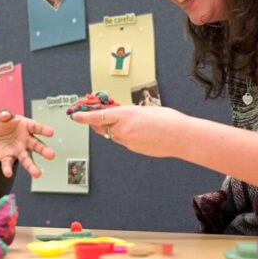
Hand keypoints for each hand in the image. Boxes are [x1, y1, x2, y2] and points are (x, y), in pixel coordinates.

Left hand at [0, 111, 54, 177]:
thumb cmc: (5, 126)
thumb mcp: (3, 117)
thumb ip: (3, 113)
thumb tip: (3, 114)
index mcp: (26, 127)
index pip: (36, 127)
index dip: (43, 129)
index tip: (51, 132)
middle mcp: (26, 140)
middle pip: (36, 145)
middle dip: (44, 150)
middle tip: (51, 155)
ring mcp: (19, 150)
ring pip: (26, 159)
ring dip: (31, 166)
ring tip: (37, 174)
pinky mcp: (9, 158)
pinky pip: (9, 163)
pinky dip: (8, 168)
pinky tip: (8, 173)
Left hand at [70, 105, 186, 157]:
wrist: (182, 137)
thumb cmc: (168, 120)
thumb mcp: (144, 109)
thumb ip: (128, 112)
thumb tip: (119, 113)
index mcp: (125, 115)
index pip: (97, 116)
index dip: (84, 116)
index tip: (75, 115)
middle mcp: (124, 130)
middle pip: (103, 126)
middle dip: (100, 121)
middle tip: (103, 114)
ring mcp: (128, 142)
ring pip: (114, 134)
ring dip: (117, 128)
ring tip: (135, 123)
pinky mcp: (134, 149)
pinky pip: (125, 141)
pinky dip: (127, 135)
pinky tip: (142, 132)